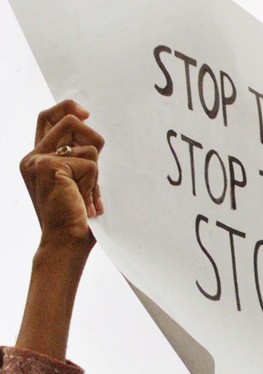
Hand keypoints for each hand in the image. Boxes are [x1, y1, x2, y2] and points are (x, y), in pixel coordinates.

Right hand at [19, 100, 104, 249]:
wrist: (65, 242)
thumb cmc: (76, 218)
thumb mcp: (78, 182)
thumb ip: (78, 159)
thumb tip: (95, 139)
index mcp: (36, 158)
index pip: (47, 117)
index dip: (68, 108)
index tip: (87, 115)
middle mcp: (33, 156)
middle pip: (68, 119)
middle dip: (92, 138)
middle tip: (96, 165)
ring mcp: (38, 160)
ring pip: (87, 145)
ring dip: (96, 171)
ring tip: (86, 194)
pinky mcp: (50, 166)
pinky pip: (91, 163)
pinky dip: (94, 184)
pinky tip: (84, 202)